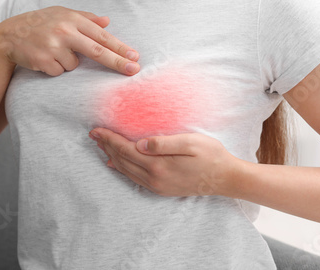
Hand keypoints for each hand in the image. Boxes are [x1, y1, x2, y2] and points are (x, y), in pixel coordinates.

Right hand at [0, 6, 140, 75]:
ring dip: (67, 62)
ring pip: (74, 65)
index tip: (134, 56)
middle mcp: (64, 31)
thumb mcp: (62, 14)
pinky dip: (55, 68)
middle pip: (97, 51)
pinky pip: (60, 71)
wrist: (8, 35)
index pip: (101, 36)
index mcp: (72, 19)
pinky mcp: (43, 60)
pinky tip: (44, 57)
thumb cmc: (40, 23)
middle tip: (134, 70)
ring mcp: (53, 46)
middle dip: (118, 62)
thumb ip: (86, 18)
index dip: (120, 47)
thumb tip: (108, 21)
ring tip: (52, 50)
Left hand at [88, 128, 244, 196]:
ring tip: (101, 145)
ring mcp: (157, 186)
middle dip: (107, 146)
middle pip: (122, 160)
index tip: (97, 130)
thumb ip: (163, 143)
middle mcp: (154, 178)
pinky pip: (134, 179)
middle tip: (93, 135)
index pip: (126, 150)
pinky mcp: (161, 188)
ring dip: (112, 156)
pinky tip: (116, 164)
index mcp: (158, 166)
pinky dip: (122, 169)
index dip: (110, 139)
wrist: (225, 179)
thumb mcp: (190, 142)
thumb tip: (139, 143)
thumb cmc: (210, 155)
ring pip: (126, 170)